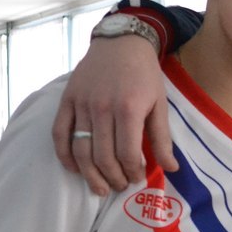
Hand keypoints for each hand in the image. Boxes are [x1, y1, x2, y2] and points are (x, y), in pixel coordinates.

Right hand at [51, 35, 176, 195]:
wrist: (121, 42)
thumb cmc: (145, 75)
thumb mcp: (160, 104)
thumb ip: (162, 138)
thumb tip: (171, 169)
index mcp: (129, 109)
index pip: (126, 153)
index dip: (132, 171)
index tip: (137, 177)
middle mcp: (102, 108)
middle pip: (102, 156)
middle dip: (113, 178)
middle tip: (120, 186)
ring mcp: (81, 104)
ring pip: (80, 150)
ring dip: (90, 175)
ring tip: (101, 188)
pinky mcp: (66, 100)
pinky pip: (59, 134)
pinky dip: (64, 156)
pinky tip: (75, 169)